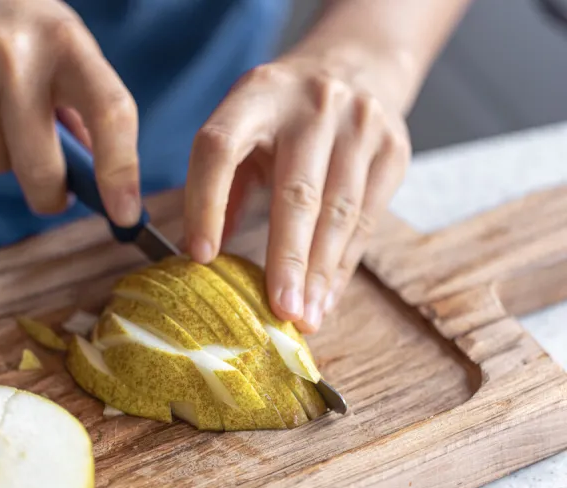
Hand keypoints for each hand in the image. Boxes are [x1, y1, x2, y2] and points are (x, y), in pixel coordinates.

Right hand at [0, 0, 139, 225]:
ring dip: (0, 152)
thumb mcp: (61, 46)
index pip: (110, 113)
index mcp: (67, 41)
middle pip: (42, 165)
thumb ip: (84, 107)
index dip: (121, 171)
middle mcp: (16, 53)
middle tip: (52, 196)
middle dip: (49, 194)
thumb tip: (101, 181)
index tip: (125, 215)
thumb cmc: (15, 28)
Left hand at [184, 49, 411, 332]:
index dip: (206, 203)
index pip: (221, 149)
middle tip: (278, 312)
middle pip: (296, 192)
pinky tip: (328, 296)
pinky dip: (345, 264)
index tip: (200, 256)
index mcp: (256, 94)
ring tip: (305, 317)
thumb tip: (199, 254)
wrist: (356, 65)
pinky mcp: (393, 148)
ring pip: (339, 211)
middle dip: (287, 259)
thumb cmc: (282, 113)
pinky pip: (367, 218)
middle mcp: (311, 104)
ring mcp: (359, 125)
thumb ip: (222, 184)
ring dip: (321, 272)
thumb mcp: (243, 126)